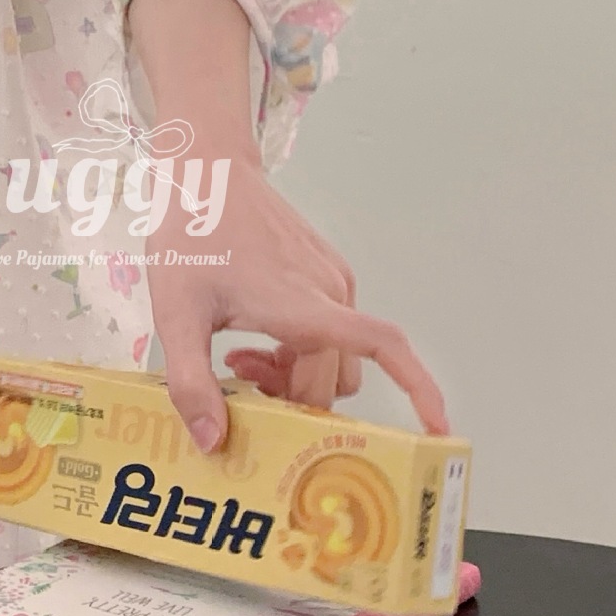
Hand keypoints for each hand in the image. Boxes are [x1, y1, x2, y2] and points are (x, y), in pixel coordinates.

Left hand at [126, 0, 448, 451]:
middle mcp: (331, 294)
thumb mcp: (176, 316)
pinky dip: (297, 352)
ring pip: (333, 359)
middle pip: (336, 378)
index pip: (384, 347)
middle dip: (293, 400)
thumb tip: (211, 442)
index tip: (439, 429)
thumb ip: (191, 383)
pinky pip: (328, 332)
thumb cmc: (190, 237)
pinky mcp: (324, 273)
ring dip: (294, 377)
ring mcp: (331, 281)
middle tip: (237, 386)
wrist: (205, 173)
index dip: (419, 390)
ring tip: (238, 361)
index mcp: (305, 305)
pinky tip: (250, 340)